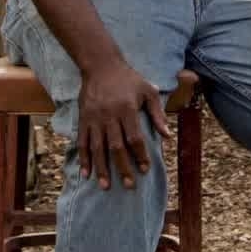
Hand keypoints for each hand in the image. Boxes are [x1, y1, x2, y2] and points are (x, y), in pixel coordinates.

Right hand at [77, 60, 171, 189]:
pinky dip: (83, 158)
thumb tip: (167, 136)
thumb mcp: (148, 90)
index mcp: (127, 109)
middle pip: (116, 147)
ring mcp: (94, 118)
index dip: (140, 156)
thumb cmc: (128, 78)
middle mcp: (110, 116)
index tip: (145, 170)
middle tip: (130, 186)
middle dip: (123, 168)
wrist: (100, 65)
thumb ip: (157, 114)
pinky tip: (86, 173)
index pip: (135, 138)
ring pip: (98, 148)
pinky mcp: (83, 119)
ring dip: (102, 168)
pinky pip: (82, 142)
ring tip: (106, 186)